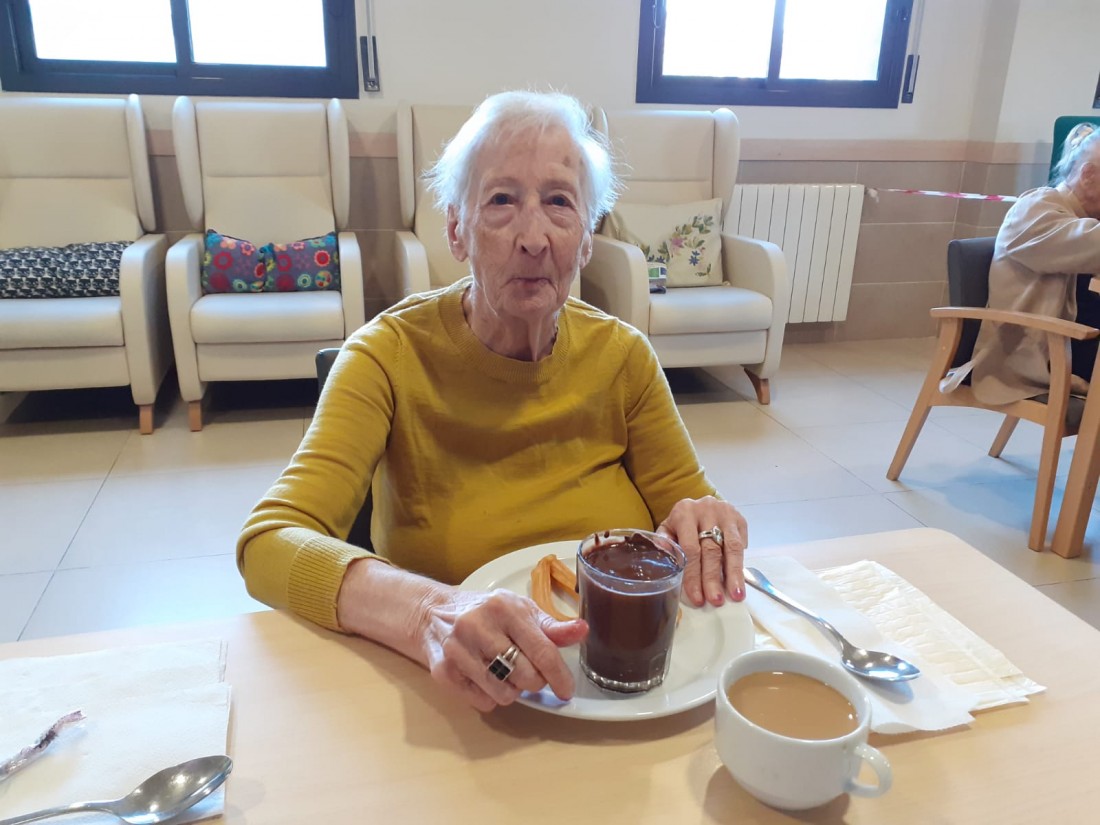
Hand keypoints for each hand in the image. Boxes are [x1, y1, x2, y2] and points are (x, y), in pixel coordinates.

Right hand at [417, 587, 587, 712]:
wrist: (432, 613)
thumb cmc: (485, 612)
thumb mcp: (519, 610)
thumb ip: (551, 626)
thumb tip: (582, 630)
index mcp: (503, 607)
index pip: (541, 651)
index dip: (559, 675)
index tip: (566, 690)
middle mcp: (478, 626)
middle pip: (526, 677)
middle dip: (534, 680)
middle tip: (527, 669)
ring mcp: (458, 650)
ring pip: (505, 694)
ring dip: (512, 689)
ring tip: (504, 670)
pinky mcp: (444, 672)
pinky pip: (483, 702)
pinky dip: (490, 695)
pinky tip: (483, 676)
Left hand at [657, 496, 746, 606]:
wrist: (702, 505)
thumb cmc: (682, 524)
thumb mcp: (669, 529)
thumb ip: (665, 543)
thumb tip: (664, 560)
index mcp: (684, 512)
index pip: (689, 548)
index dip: (693, 574)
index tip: (696, 597)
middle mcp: (706, 510)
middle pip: (711, 549)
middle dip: (713, 578)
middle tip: (715, 600)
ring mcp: (725, 513)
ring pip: (731, 547)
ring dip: (733, 573)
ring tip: (736, 595)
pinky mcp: (739, 519)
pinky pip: (742, 544)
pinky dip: (741, 564)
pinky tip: (740, 581)